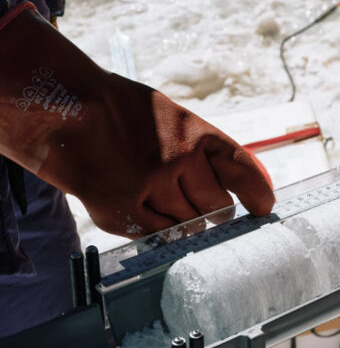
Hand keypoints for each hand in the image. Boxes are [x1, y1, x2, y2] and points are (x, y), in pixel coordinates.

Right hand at [0, 2, 273, 236]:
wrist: (67, 112)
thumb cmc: (125, 113)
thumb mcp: (173, 118)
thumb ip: (203, 150)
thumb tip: (236, 183)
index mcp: (196, 135)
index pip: (242, 171)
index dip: (258, 193)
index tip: (265, 208)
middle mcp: (178, 162)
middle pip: (217, 208)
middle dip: (214, 210)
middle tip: (202, 204)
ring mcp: (150, 189)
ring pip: (189, 226)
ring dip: (185, 220)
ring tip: (160, 196)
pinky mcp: (123, 213)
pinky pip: (158, 235)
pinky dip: (158, 228)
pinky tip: (144, 207)